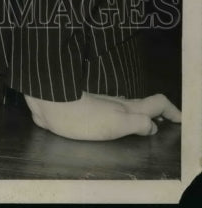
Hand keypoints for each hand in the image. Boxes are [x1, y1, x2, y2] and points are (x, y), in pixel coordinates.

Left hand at [24, 91, 180, 139]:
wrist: (47, 101)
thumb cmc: (82, 116)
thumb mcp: (115, 124)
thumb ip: (137, 123)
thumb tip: (154, 125)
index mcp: (126, 108)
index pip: (156, 103)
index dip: (171, 110)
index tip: (181, 119)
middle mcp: (116, 104)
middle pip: (143, 105)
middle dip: (157, 113)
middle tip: (166, 124)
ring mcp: (100, 104)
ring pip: (126, 107)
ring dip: (139, 116)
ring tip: (145, 127)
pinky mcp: (84, 108)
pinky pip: (111, 112)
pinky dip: (121, 118)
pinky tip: (115, 126)